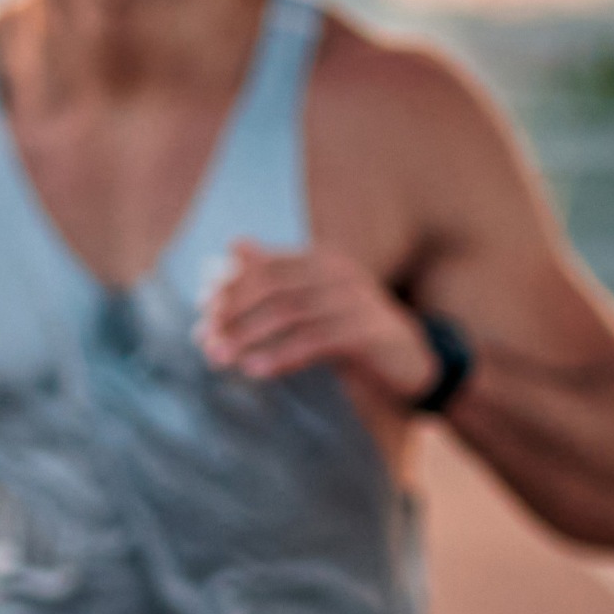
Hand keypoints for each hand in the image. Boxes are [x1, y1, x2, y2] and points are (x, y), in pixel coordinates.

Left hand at [197, 240, 440, 398]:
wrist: (411, 363)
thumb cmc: (352, 332)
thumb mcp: (311, 304)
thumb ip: (276, 276)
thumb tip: (234, 244)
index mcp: (323, 261)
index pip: (268, 267)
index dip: (232, 286)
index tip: (202, 311)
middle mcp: (341, 274)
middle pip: (274, 287)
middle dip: (233, 313)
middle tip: (204, 339)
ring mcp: (358, 301)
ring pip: (291, 313)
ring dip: (248, 336)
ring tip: (220, 358)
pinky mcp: (370, 333)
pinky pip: (317, 341)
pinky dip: (281, 354)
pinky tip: (255, 369)